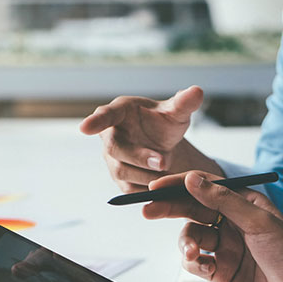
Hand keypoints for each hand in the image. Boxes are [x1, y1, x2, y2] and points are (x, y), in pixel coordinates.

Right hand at [79, 86, 218, 191]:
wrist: (163, 147)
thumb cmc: (164, 124)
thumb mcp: (176, 113)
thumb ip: (184, 103)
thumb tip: (197, 91)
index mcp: (120, 112)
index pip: (105, 115)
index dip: (95, 122)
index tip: (84, 128)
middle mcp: (110, 136)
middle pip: (116, 149)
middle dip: (139, 156)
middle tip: (163, 161)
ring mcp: (113, 160)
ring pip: (124, 172)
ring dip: (146, 175)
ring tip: (168, 172)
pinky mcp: (121, 181)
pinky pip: (130, 189)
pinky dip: (147, 189)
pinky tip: (163, 187)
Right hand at [143, 171, 282, 281]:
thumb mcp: (257, 222)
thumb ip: (222, 201)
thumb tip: (193, 179)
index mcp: (243, 204)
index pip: (204, 189)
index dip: (178, 187)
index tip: (155, 188)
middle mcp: (231, 223)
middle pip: (191, 211)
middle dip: (169, 211)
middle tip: (147, 211)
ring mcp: (224, 248)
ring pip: (190, 238)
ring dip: (186, 245)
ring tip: (194, 254)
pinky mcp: (220, 272)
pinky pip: (195, 263)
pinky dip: (195, 265)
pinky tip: (207, 269)